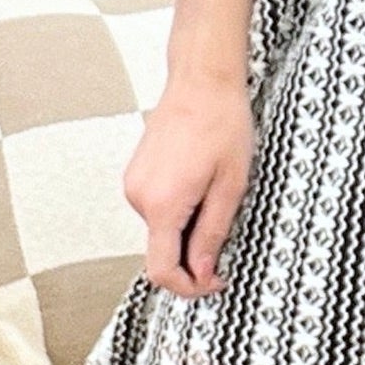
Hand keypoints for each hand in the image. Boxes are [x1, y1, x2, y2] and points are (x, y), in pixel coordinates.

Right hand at [123, 72, 255, 297]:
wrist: (203, 79)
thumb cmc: (222, 122)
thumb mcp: (230, 184)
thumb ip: (213, 232)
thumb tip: (203, 272)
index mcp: (161, 204)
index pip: (162, 270)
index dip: (189, 286)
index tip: (215, 282)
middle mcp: (138, 196)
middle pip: (162, 249)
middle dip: (194, 252)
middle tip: (228, 226)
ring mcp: (134, 183)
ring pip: (161, 227)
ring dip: (188, 225)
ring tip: (216, 190)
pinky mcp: (137, 172)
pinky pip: (157, 206)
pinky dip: (179, 207)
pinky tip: (202, 180)